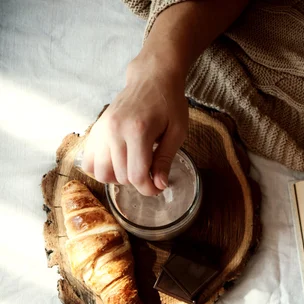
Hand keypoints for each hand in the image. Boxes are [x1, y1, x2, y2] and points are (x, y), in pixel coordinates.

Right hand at [82, 57, 188, 195]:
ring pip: (101, 173)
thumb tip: (159, 185)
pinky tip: (118, 163)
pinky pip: (88, 161)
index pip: (136, 175)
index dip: (149, 188)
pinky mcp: (95, 129)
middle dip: (138, 182)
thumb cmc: (169, 103)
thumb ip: (166, 159)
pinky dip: (101, 169)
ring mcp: (101, 130)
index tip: (159, 187)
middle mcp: (114, 131)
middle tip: (152, 174)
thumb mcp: (177, 131)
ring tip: (135, 168)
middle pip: (120, 176)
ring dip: (119, 178)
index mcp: (138, 131)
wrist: (151, 78)